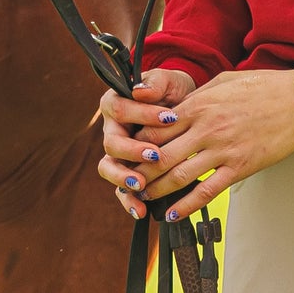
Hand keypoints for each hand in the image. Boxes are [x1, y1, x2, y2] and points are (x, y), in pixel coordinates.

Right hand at [97, 67, 196, 219]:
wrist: (184, 107)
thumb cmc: (173, 90)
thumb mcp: (169, 81)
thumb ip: (156, 83)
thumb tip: (139, 91)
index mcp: (116, 103)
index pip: (121, 109)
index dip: (143, 114)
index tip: (170, 118)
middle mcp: (112, 129)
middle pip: (110, 142)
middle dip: (131, 151)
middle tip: (155, 156)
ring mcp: (118, 152)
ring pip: (108, 168)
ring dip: (124, 178)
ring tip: (141, 186)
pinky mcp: (127, 171)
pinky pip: (121, 189)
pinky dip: (129, 200)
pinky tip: (141, 211)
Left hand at [126, 69, 293, 222]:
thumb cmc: (261, 87)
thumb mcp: (223, 81)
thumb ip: (198, 96)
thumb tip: (177, 107)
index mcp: (199, 105)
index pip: (156, 128)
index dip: (138, 142)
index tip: (129, 151)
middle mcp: (205, 129)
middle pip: (161, 155)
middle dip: (140, 170)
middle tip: (127, 180)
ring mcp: (222, 150)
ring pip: (179, 176)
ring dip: (157, 190)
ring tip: (143, 198)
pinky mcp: (239, 168)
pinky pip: (207, 191)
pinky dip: (187, 205)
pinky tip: (173, 214)